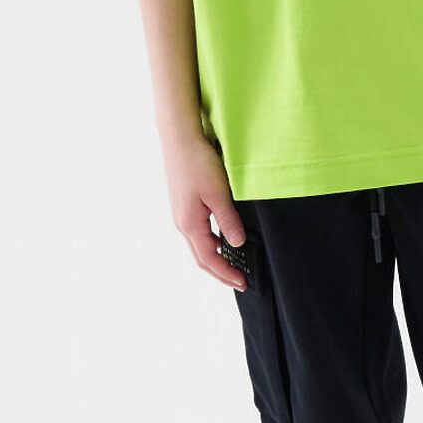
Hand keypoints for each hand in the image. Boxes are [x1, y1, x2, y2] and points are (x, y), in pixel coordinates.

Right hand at [162, 134, 249, 289]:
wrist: (180, 139)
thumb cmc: (198, 163)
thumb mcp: (219, 194)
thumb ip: (228, 221)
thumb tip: (237, 244)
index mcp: (190, 224)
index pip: (209, 259)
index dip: (226, 274)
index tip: (243, 283)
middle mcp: (182, 223)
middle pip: (201, 258)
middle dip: (220, 272)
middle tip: (239, 281)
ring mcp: (181, 215)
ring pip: (199, 246)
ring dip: (215, 259)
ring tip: (233, 265)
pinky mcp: (184, 206)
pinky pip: (198, 233)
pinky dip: (210, 244)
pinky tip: (222, 240)